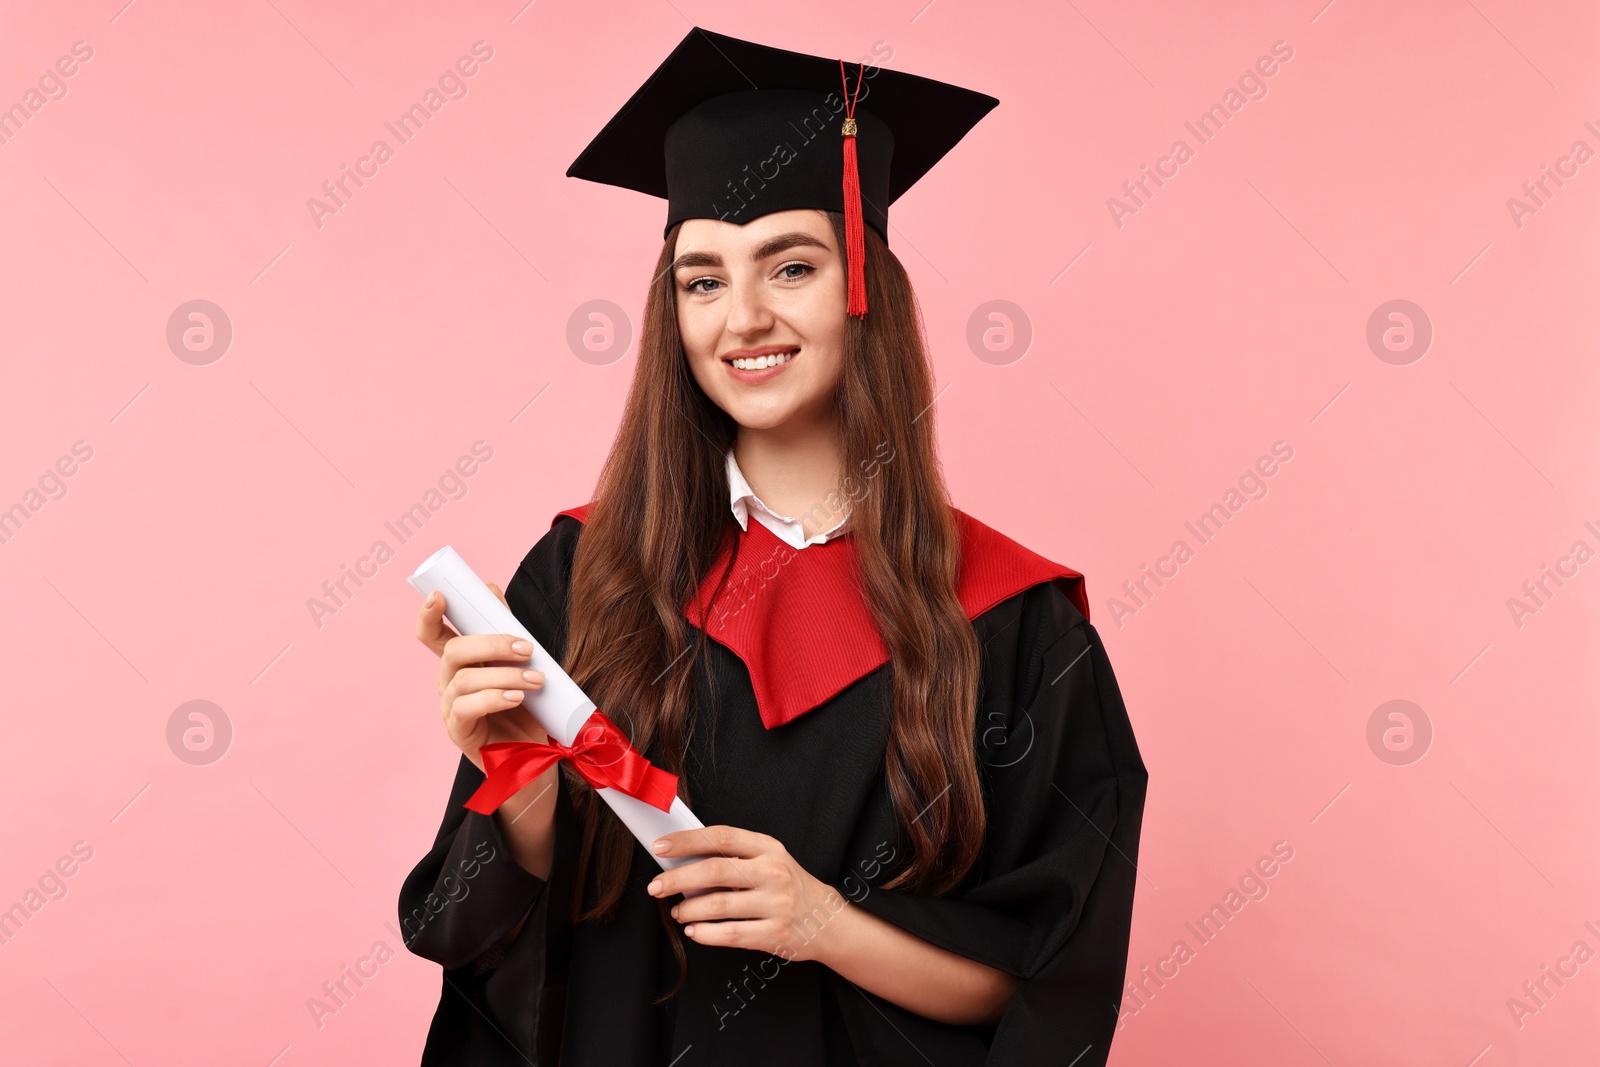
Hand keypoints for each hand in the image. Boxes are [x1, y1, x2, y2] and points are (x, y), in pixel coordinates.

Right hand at [415, 582, 548, 772]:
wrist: (535, 751)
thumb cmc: (525, 705)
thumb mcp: (518, 663)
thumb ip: (504, 628)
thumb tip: (490, 588)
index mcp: (460, 661)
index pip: (433, 634)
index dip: (429, 614)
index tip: (439, 596)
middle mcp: (448, 681)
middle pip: (453, 651)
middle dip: (491, 644)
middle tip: (527, 649)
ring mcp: (450, 706)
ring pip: (464, 679)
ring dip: (504, 675)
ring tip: (536, 681)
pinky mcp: (459, 730)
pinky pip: (466, 708)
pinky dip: (494, 698)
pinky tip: (516, 698)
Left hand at [645, 825, 850, 963]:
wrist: (826, 919)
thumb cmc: (787, 885)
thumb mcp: (769, 860)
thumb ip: (733, 857)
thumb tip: (684, 860)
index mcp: (768, 848)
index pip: (721, 837)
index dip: (687, 841)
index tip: (661, 847)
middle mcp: (773, 873)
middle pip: (715, 871)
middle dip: (677, 879)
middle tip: (656, 887)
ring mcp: (776, 905)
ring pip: (718, 906)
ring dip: (688, 910)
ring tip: (677, 912)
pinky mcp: (775, 934)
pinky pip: (730, 934)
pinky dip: (705, 933)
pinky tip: (694, 930)